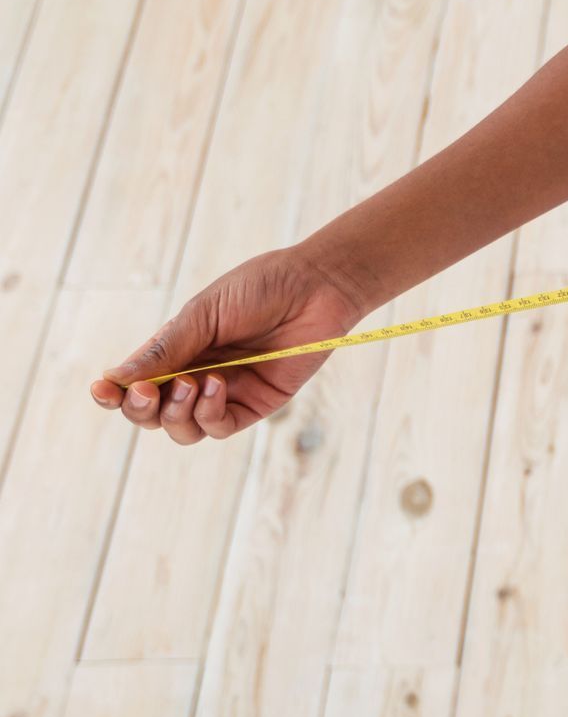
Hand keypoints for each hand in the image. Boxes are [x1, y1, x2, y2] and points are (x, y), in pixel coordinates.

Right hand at [88, 247, 368, 443]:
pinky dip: (208, 415)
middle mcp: (196, 375)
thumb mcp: (203, 315)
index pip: (134, 382)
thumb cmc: (259, 289)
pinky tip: (214, 387)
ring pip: (183, 429)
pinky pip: (219, 427)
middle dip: (140, 409)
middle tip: (146, 391)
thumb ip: (164, 349)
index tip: (102, 390)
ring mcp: (225, 393)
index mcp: (176, 350)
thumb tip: (114, 379)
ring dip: (175, 414)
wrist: (316, 287)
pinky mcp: (256, 404)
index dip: (114, 393)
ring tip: (191, 383)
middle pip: (153, 414)